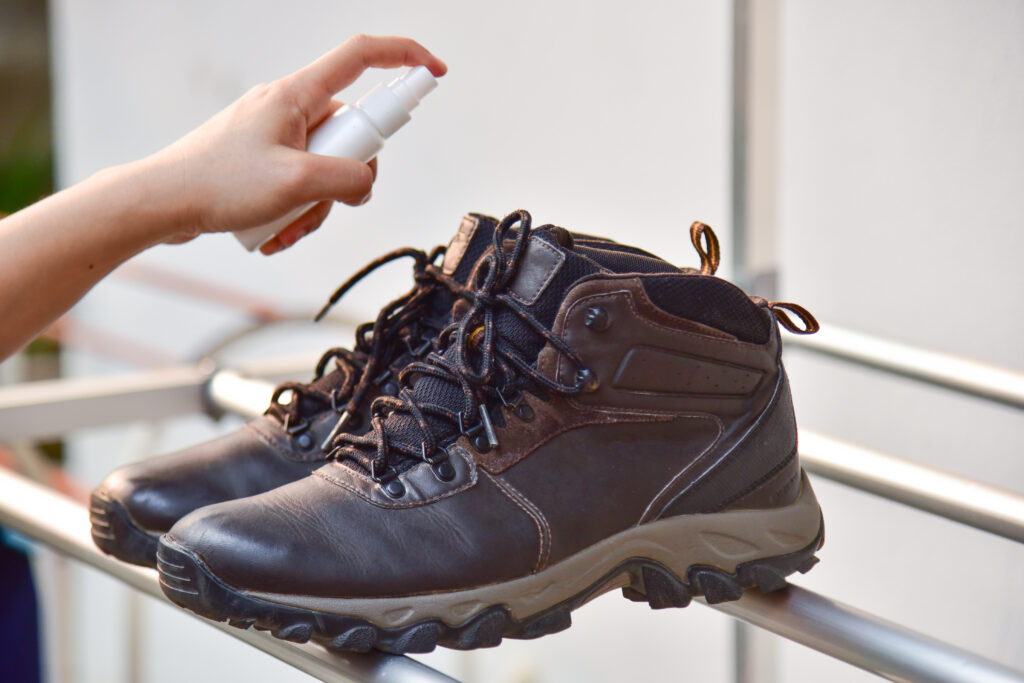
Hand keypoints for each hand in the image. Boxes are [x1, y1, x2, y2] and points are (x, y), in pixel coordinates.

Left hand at [142, 34, 445, 253]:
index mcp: (296, 95)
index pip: (361, 56)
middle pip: (349, 134)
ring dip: (316, 206)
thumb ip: (348, 178)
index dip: (404, 57)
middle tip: (317, 202)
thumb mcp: (296, 183)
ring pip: (326, 168)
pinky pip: (300, 183)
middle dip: (345, 180)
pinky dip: (295, 210)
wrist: (160, 203)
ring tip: (286, 227)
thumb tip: (366, 181)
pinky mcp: (262, 160)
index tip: (434, 72)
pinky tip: (273, 232)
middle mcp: (287, 108)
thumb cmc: (217, 184)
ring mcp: (274, 135)